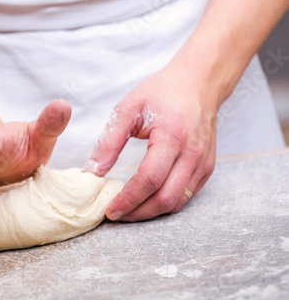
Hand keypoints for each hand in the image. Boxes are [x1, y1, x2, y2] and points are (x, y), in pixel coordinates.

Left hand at [84, 65, 217, 221]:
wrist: (198, 83)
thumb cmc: (161, 92)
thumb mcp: (127, 108)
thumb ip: (109, 141)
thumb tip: (92, 171)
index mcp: (172, 136)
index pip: (149, 179)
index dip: (128, 199)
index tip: (109, 210)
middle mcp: (192, 153)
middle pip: (166, 199)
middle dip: (138, 213)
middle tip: (116, 215)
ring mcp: (203, 163)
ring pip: (177, 203)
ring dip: (151, 213)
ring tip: (128, 210)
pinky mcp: (206, 168)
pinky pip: (186, 196)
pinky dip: (165, 204)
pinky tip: (146, 200)